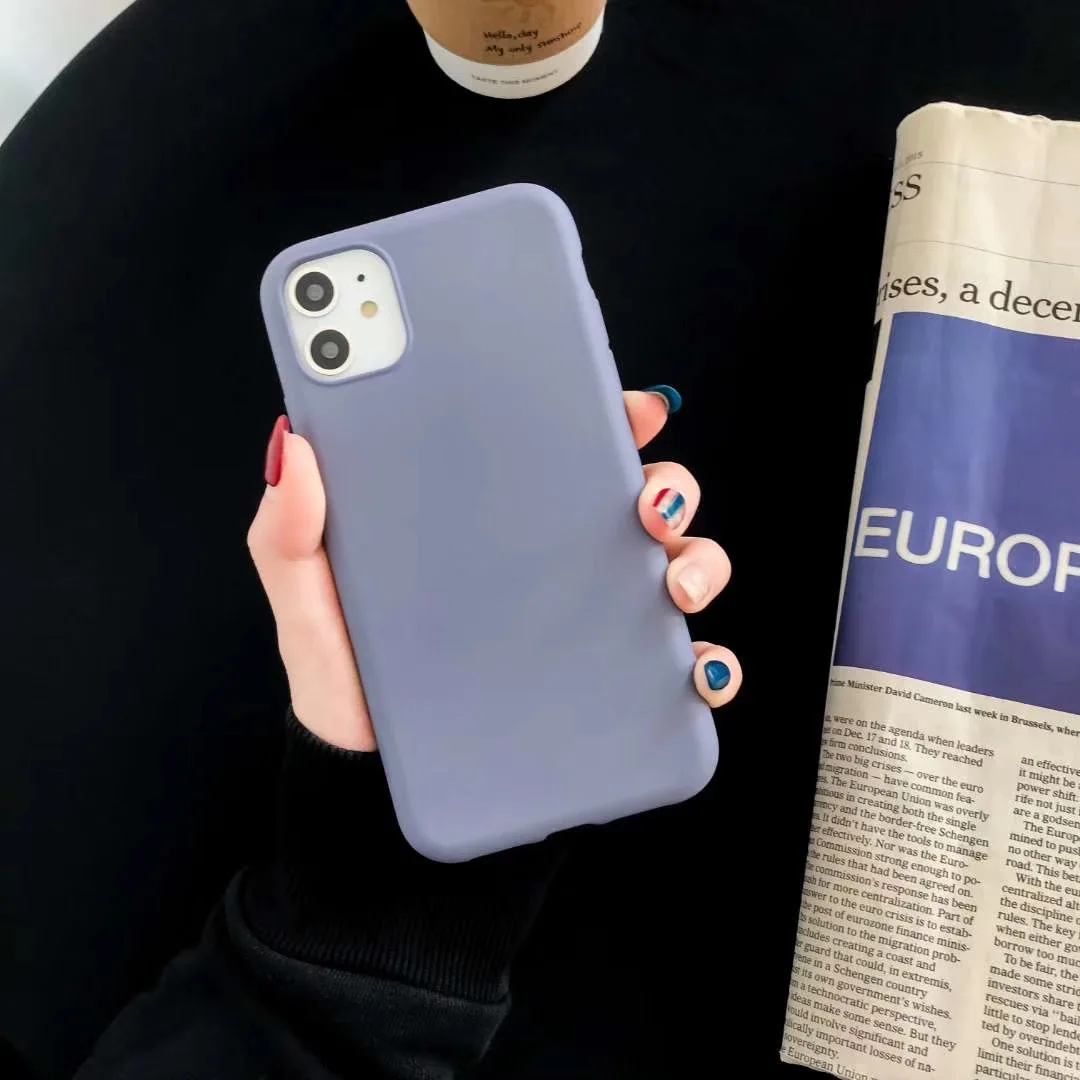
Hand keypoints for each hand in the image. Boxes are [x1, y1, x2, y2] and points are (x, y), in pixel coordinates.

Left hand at [247, 388, 741, 750]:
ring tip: (673, 581)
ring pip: (675, 571)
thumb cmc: (345, 681)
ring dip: (700, 562)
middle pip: (637, 503)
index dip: (606, 417)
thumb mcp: (307, 600)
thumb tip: (295, 444)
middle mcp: (551, 565)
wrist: (369, 787)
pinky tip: (695, 669)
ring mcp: (586, 626)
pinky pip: (676, 671)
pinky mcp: (607, 694)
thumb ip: (290, 530)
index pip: (561, 450)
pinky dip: (706, 665)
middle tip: (650, 498)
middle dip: (670, 485)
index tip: (632, 406)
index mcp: (493, 521)